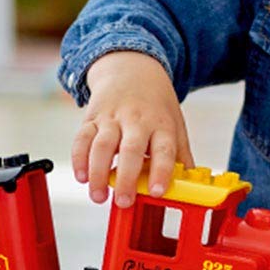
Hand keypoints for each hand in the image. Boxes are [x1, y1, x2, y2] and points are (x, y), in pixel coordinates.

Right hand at [73, 52, 192, 207]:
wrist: (132, 67)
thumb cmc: (155, 104)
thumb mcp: (174, 124)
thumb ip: (180, 155)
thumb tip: (191, 187)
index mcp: (161, 124)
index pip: (163, 149)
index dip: (160, 171)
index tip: (156, 192)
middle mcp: (137, 120)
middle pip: (131, 149)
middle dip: (126, 178)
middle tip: (124, 201)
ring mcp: (112, 118)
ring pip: (102, 145)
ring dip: (98, 173)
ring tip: (98, 196)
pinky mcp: (92, 117)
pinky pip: (82, 138)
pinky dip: (79, 158)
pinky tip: (81, 176)